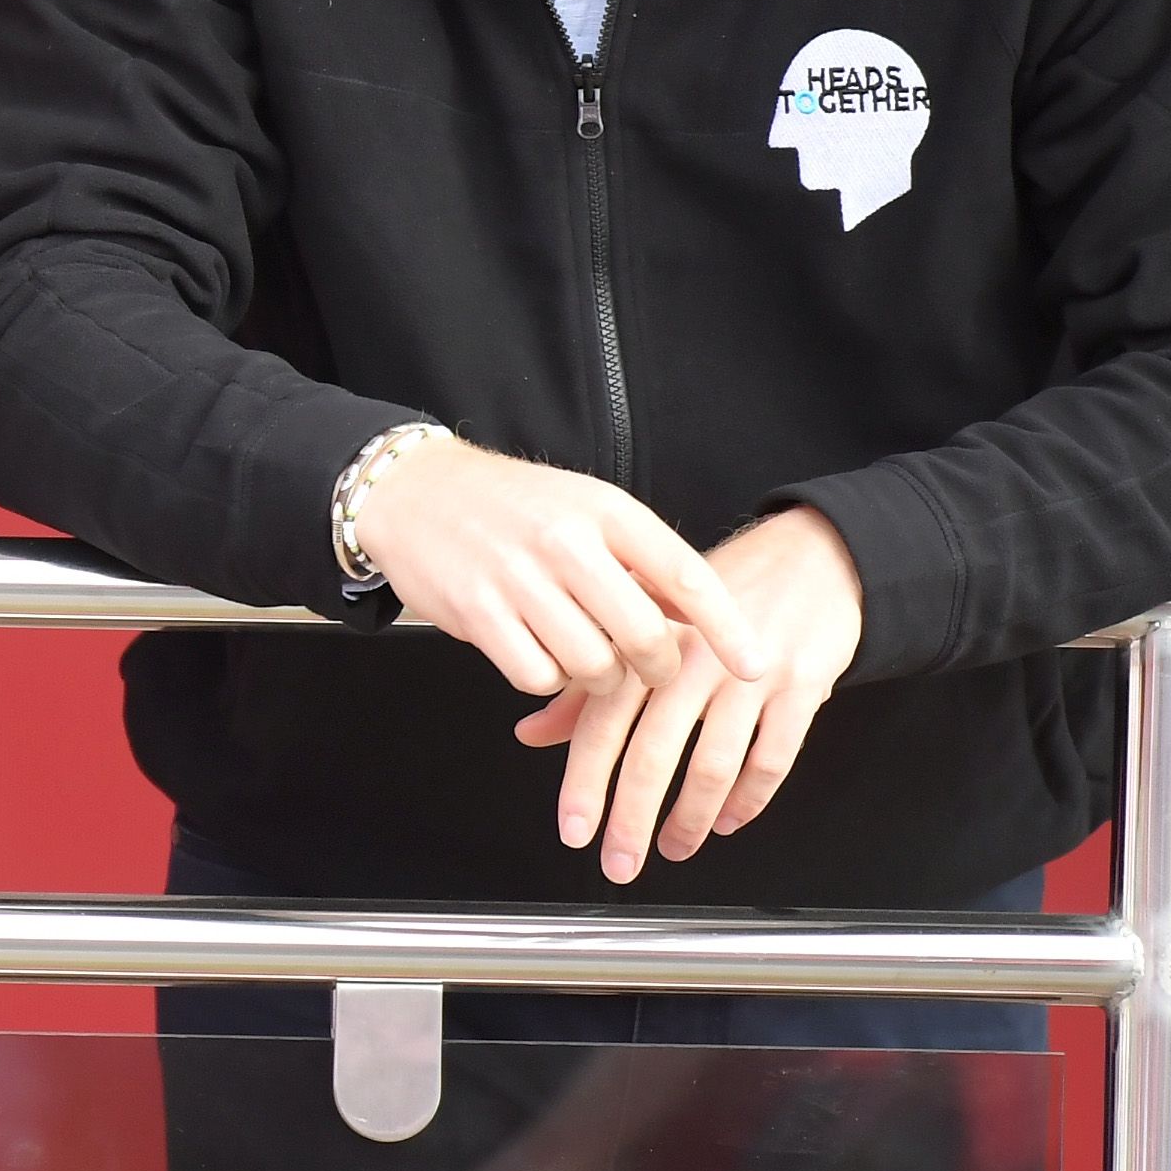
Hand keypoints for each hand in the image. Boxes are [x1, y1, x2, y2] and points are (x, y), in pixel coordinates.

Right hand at [349, 439, 768, 703]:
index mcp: (604, 511)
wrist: (413, 492)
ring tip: (584, 654)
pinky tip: (536, 651)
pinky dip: (546, 678)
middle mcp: (565, 541)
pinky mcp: (478, 613)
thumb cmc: (510, 507)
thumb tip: (698, 618)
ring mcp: (518, 578)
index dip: (728, 629)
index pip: (686, 577)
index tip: (756, 666)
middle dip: (655, 669)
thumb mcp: (585, 509)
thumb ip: (641, 562)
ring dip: (597, 677)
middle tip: (646, 669)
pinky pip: (538, 677)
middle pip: (643, 638)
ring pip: (593, 666)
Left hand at [516, 505, 863, 881]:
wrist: (807, 559)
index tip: (573, 831)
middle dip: (633, 818)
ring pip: (714, 764)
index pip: (602, 723)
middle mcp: (691, 660)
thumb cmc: (714, 601)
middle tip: (619, 863)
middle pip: (655, 753)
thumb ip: (587, 685)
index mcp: (644, 645)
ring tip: (674, 848)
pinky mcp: (801, 687)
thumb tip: (528, 735)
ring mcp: (748, 676)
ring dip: (691, 817)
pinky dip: (751, 799)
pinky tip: (730, 821)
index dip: (585, 783)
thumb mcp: (642, 629)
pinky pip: (774, 758)